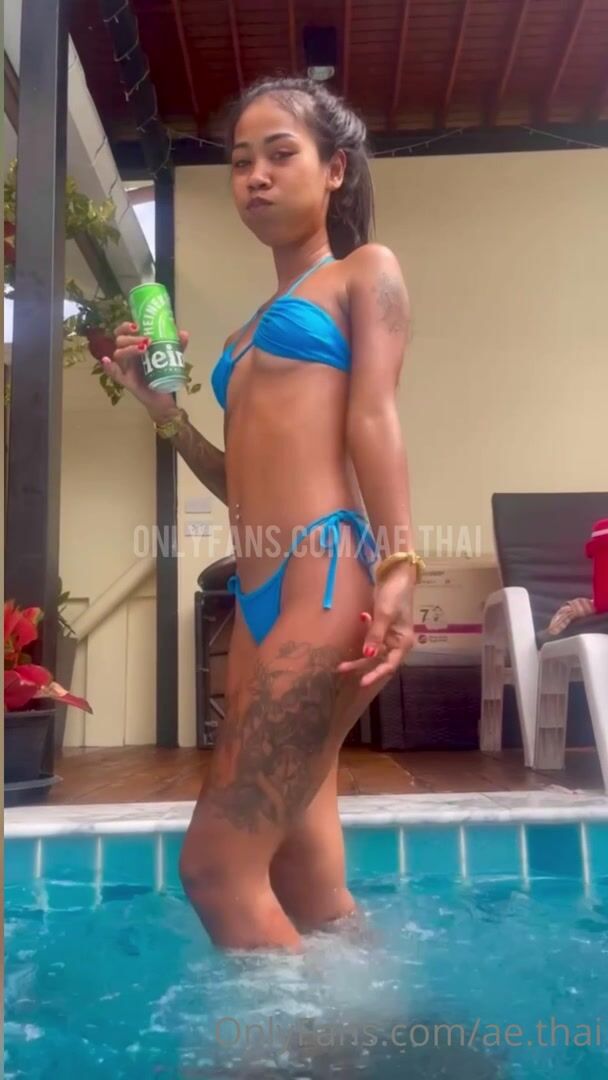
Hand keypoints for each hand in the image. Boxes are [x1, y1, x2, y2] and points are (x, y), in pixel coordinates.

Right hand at [100, 322, 189, 419]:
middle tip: (147, 341)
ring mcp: (125, 367)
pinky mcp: (126, 380)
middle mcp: (128, 354)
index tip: (137, 325)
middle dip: (131, 338)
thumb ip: (177, 346)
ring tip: (143, 349)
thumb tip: (183, 333)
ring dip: (128, 349)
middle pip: (120, 340)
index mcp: (135, 345)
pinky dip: (109, 367)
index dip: (126, 326)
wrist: (164, 394)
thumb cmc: (163, 372)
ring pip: (118, 354)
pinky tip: (107, 361)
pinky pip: (113, 373)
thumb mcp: (172, 357)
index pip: (124, 331)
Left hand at [337, 565, 415, 687]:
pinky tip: (362, 617)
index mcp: (403, 642)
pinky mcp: (382, 627)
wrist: (397, 574)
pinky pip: (371, 637)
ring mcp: (390, 635)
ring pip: (373, 650)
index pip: (389, 664)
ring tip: (342, 659)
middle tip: (341, 668)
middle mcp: (398, 642)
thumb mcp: (384, 615)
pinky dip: (365, 632)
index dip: (376, 674)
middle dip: (360, 664)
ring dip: (359, 652)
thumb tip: (367, 655)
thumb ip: (375, 636)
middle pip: (378, 660)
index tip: (361, 682)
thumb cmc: (395, 595)